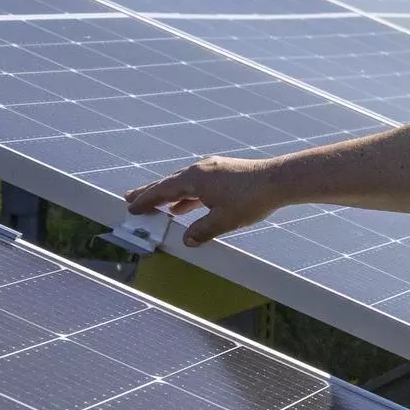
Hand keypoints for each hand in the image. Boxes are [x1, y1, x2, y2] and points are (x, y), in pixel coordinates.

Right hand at [119, 155, 290, 242]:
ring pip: (184, 184)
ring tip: (157, 207)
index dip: (146, 200)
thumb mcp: (223, 221)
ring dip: (169, 195)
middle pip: (169, 183)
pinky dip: (187, 195)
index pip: (163, 190)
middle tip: (131, 199)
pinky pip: (198, 185)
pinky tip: (184, 206)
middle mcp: (200, 170)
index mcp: (195, 178)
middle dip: (150, 193)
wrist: (278, 181)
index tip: (131, 206)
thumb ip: (201, 231)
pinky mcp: (223, 173)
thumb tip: (187, 240)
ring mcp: (212, 169)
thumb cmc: (251, 199)